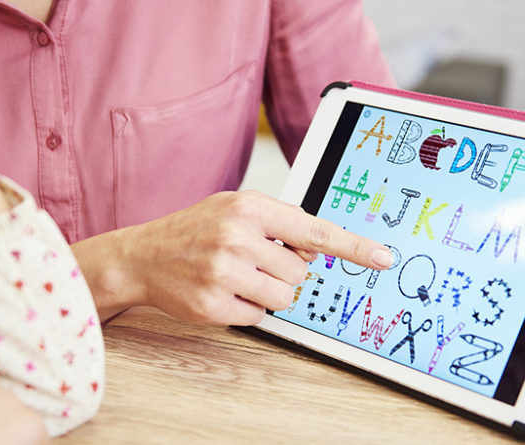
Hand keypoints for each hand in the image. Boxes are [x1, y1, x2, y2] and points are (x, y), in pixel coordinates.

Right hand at [79, 190, 393, 324]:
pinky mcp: (213, 304)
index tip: (382, 257)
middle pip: (300, 272)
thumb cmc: (194, 230)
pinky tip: (223, 290)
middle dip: (284, 272)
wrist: (142, 256)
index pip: (314, 229)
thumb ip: (278, 223)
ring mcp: (224, 272)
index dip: (353, 246)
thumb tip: (317, 248)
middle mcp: (238, 237)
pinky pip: (258, 316)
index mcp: (249, 207)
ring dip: (269, 293)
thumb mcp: (235, 208)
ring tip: (239, 276)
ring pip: (284, 297)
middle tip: (254, 262)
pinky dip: (248, 308)